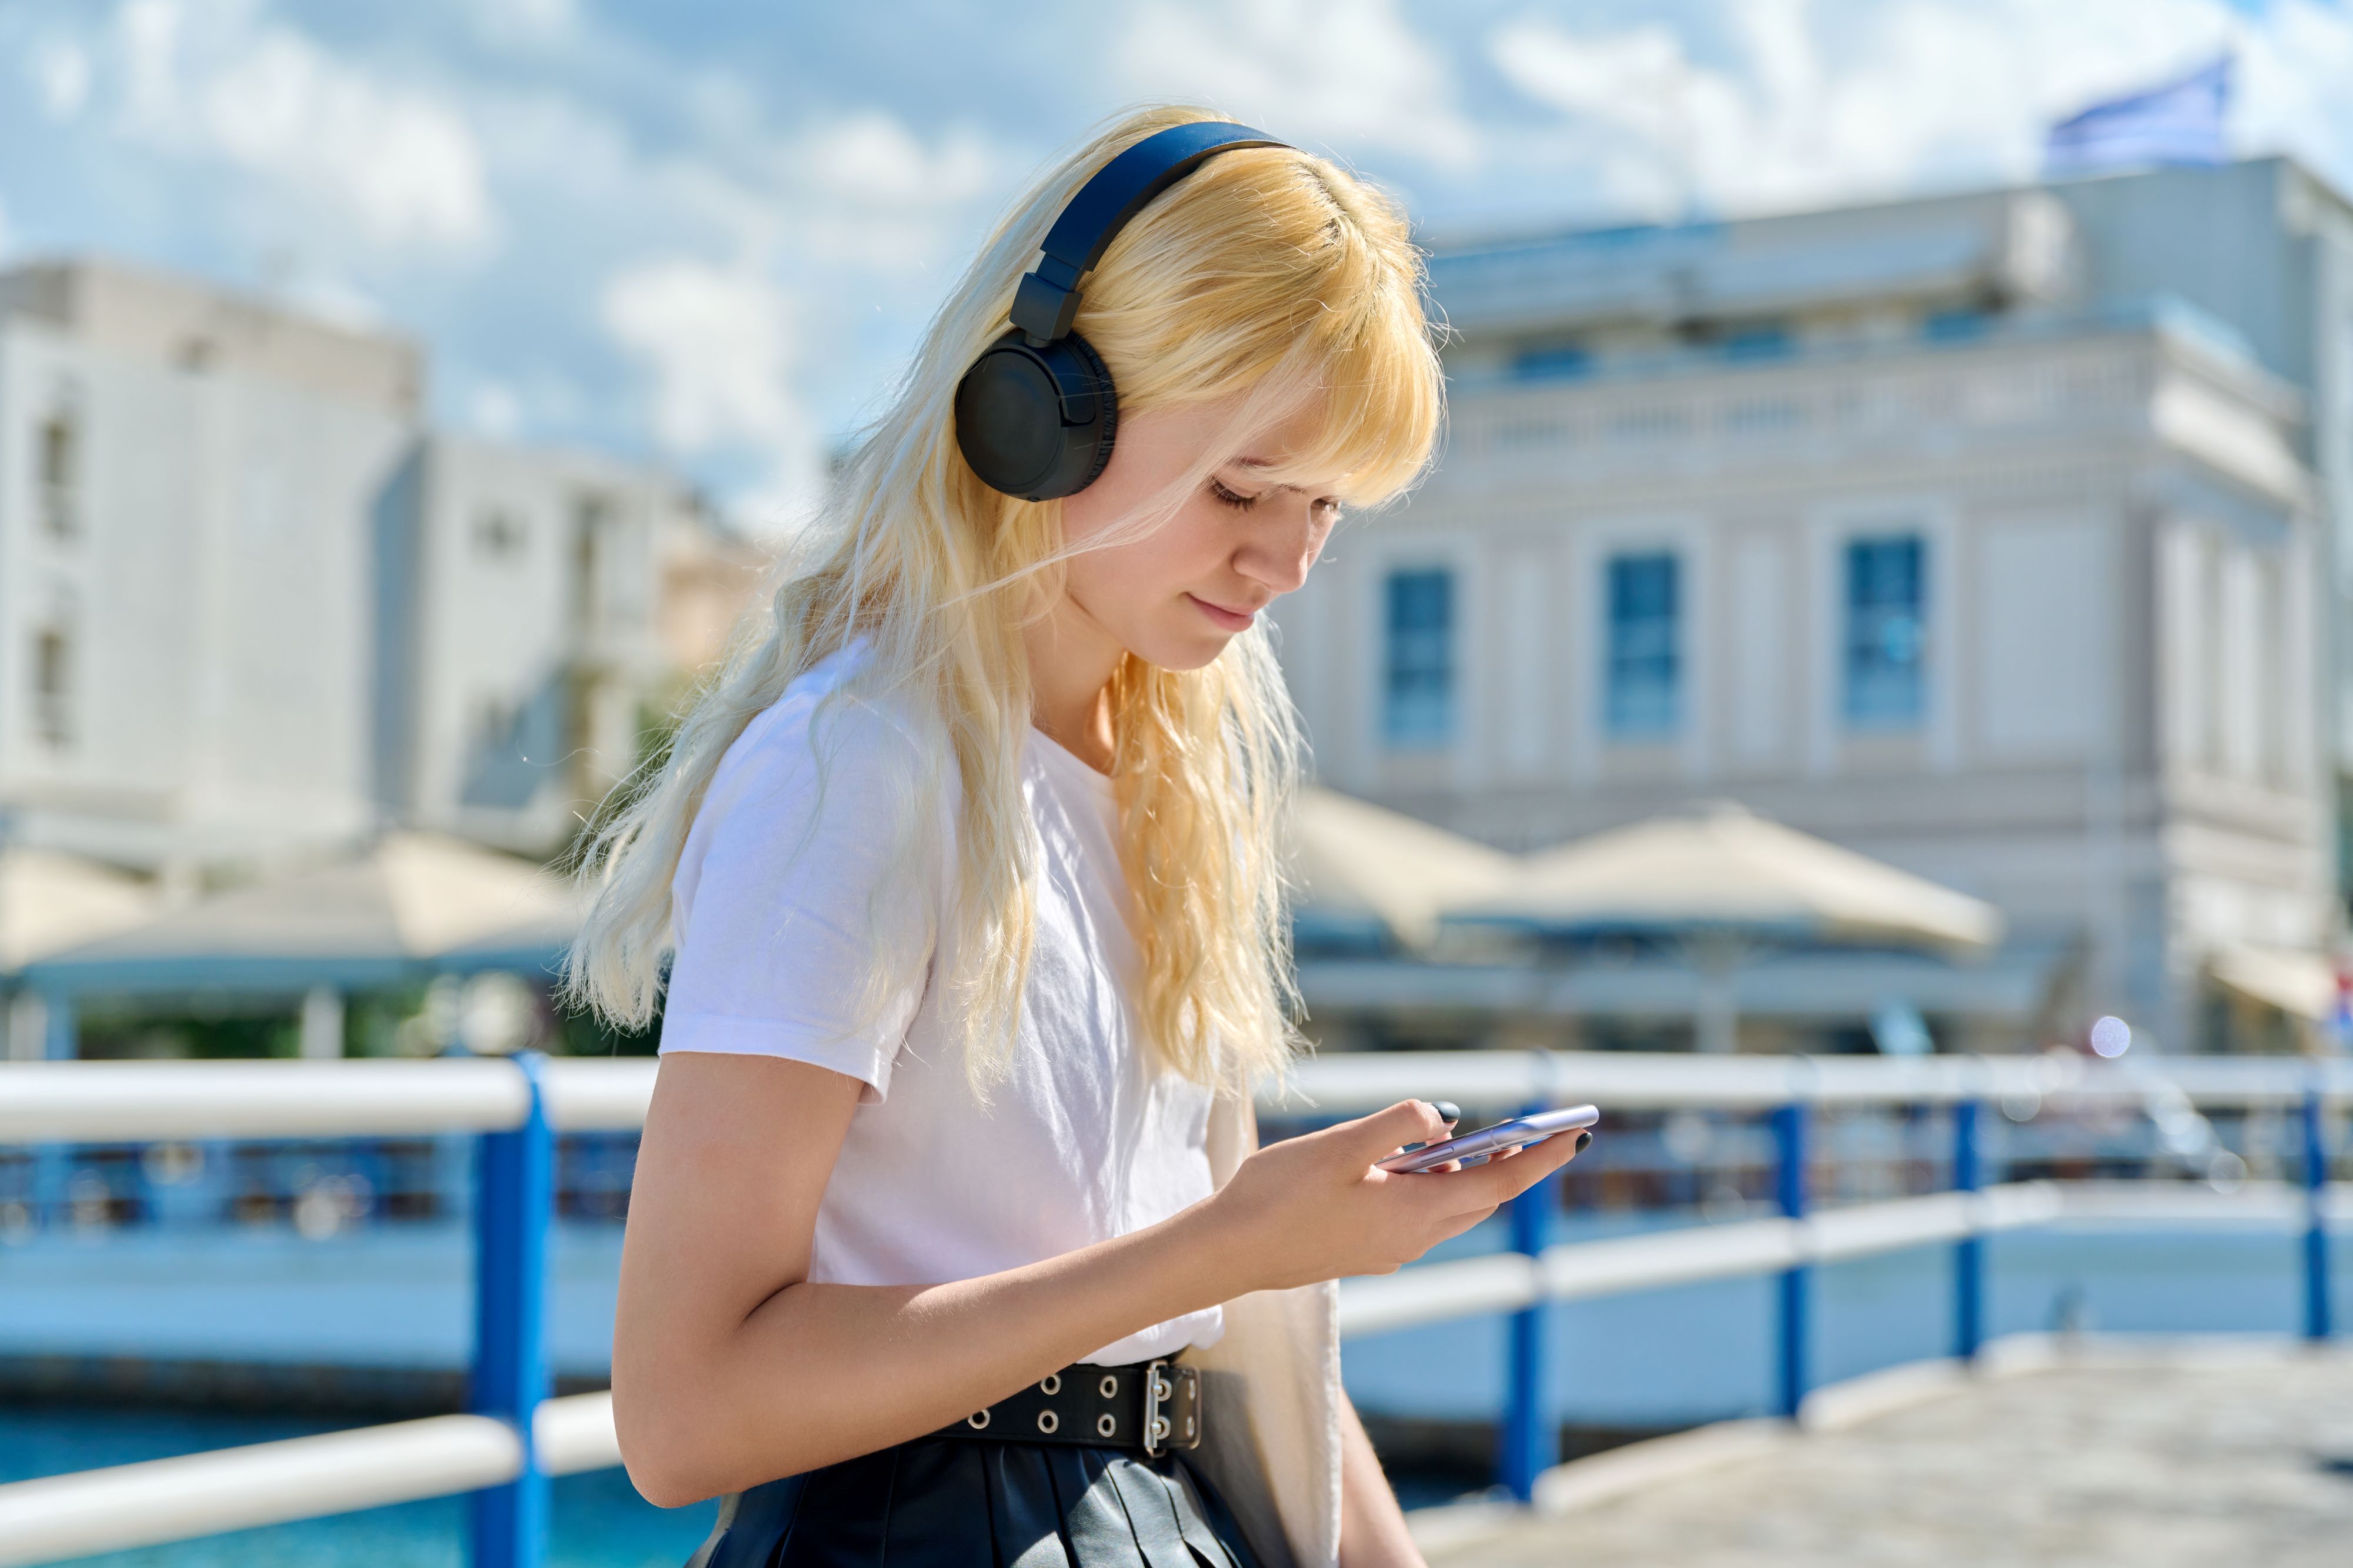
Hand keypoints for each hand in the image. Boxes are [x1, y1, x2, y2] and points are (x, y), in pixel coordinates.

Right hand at [1203, 1101, 1589, 1294]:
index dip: (1542, 1156)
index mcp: (1415, 1212)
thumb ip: (1399, 1126)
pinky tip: (1409, 1165)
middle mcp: (1412, 1239)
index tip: (1576, 1132)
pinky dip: (1432, 1187)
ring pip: (1450, 1209)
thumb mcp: (1340, 1146)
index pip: (1501, 1182)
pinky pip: (1420, 1217)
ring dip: (1466, 1174)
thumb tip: (1444, 1118)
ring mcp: (1389, 1250)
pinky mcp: (1366, 1251)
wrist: (1227, 1253)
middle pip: (1481, 1198)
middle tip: (1537, 1127)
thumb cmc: (1277, 1197)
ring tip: (1464, 1138)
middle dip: (1512, 1162)